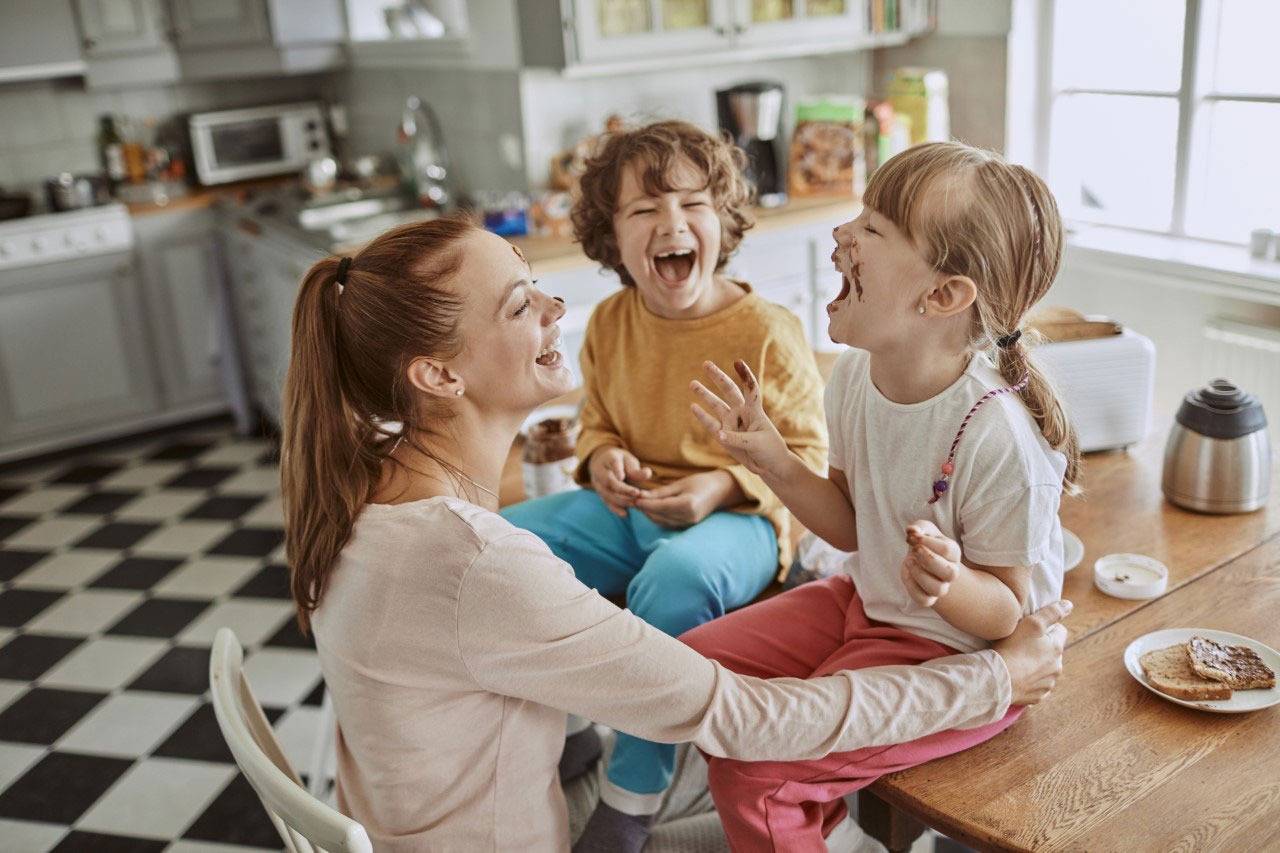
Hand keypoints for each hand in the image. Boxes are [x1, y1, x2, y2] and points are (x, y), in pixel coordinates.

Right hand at [587, 447, 651, 517]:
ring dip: (620, 500)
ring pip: (606, 493)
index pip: (613, 463)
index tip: (622, 477)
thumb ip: (636, 469)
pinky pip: (605, 501)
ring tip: (634, 504)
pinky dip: (615, 509)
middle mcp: (600, 470)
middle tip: (636, 494)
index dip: (616, 470)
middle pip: (608, 481)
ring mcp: (597, 482)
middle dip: (622, 489)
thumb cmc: (620, 461)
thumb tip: (647, 474)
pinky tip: (625, 514)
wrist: (602, 462)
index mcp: (609, 458)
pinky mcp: (599, 492)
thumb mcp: (628, 460)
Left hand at [634, 470, 737, 528]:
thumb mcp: (679, 484)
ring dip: (649, 514)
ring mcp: (688, 524)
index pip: (660, 507)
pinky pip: (667, 524)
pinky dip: (657, 517)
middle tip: (632, 500)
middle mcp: (688, 518)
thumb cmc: (700, 483)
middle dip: (645, 509)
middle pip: (659, 516)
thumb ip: (660, 492)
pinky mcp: (686, 526)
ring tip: (640, 504)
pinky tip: (651, 509)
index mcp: (688, 505)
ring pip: (661, 522)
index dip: (644, 504)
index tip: (633, 498)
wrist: (720, 491)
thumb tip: (640, 496)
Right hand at [690, 359, 791, 478]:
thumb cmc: (770, 450)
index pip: (750, 388)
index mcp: (754, 411)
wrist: (770, 466)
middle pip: (728, 390)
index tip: (737, 362)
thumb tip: (718, 434)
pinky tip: (693, 407)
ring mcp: (731, 423)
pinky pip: (710, 424)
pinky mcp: (724, 436)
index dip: (745, 375)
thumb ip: (737, 438)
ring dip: (704, 395)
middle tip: (705, 364)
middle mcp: (741, 413)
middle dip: (717, 377)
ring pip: (716, 405)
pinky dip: (702, 416)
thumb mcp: (757, 443)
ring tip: (692, 383)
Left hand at [901, 520, 962, 606]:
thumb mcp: (924, 530)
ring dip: (920, 575)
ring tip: (909, 562)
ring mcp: (941, 586)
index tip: (911, 536)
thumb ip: (919, 527)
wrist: (922, 560)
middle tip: (914, 549)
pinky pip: (924, 600)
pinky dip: (912, 588)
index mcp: (953, 553)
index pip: (948, 550)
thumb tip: (913, 530)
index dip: (926, 541)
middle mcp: (951, 572)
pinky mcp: (928, 597)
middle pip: (950, 573)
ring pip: (938, 589)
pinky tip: (907, 573)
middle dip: (929, 559)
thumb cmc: (925, 543)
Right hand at [992, 600, 1070, 705]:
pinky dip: (1030, 681)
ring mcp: (1048, 684)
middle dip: (1042, 648)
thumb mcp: (1031, 623)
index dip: (1047, 627)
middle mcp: (1057, 667)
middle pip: (1053, 651)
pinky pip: (1036, 685)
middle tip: (1021, 644)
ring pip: (1045, 669)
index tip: (1031, 629)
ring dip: (1036, 665)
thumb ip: (1051, 613)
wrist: (999, 679)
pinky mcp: (1037, 697)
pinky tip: (1017, 676)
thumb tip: (1069, 605)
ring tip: (1017, 661)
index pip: (1060, 631)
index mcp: (1057, 648)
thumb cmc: (1013, 648)